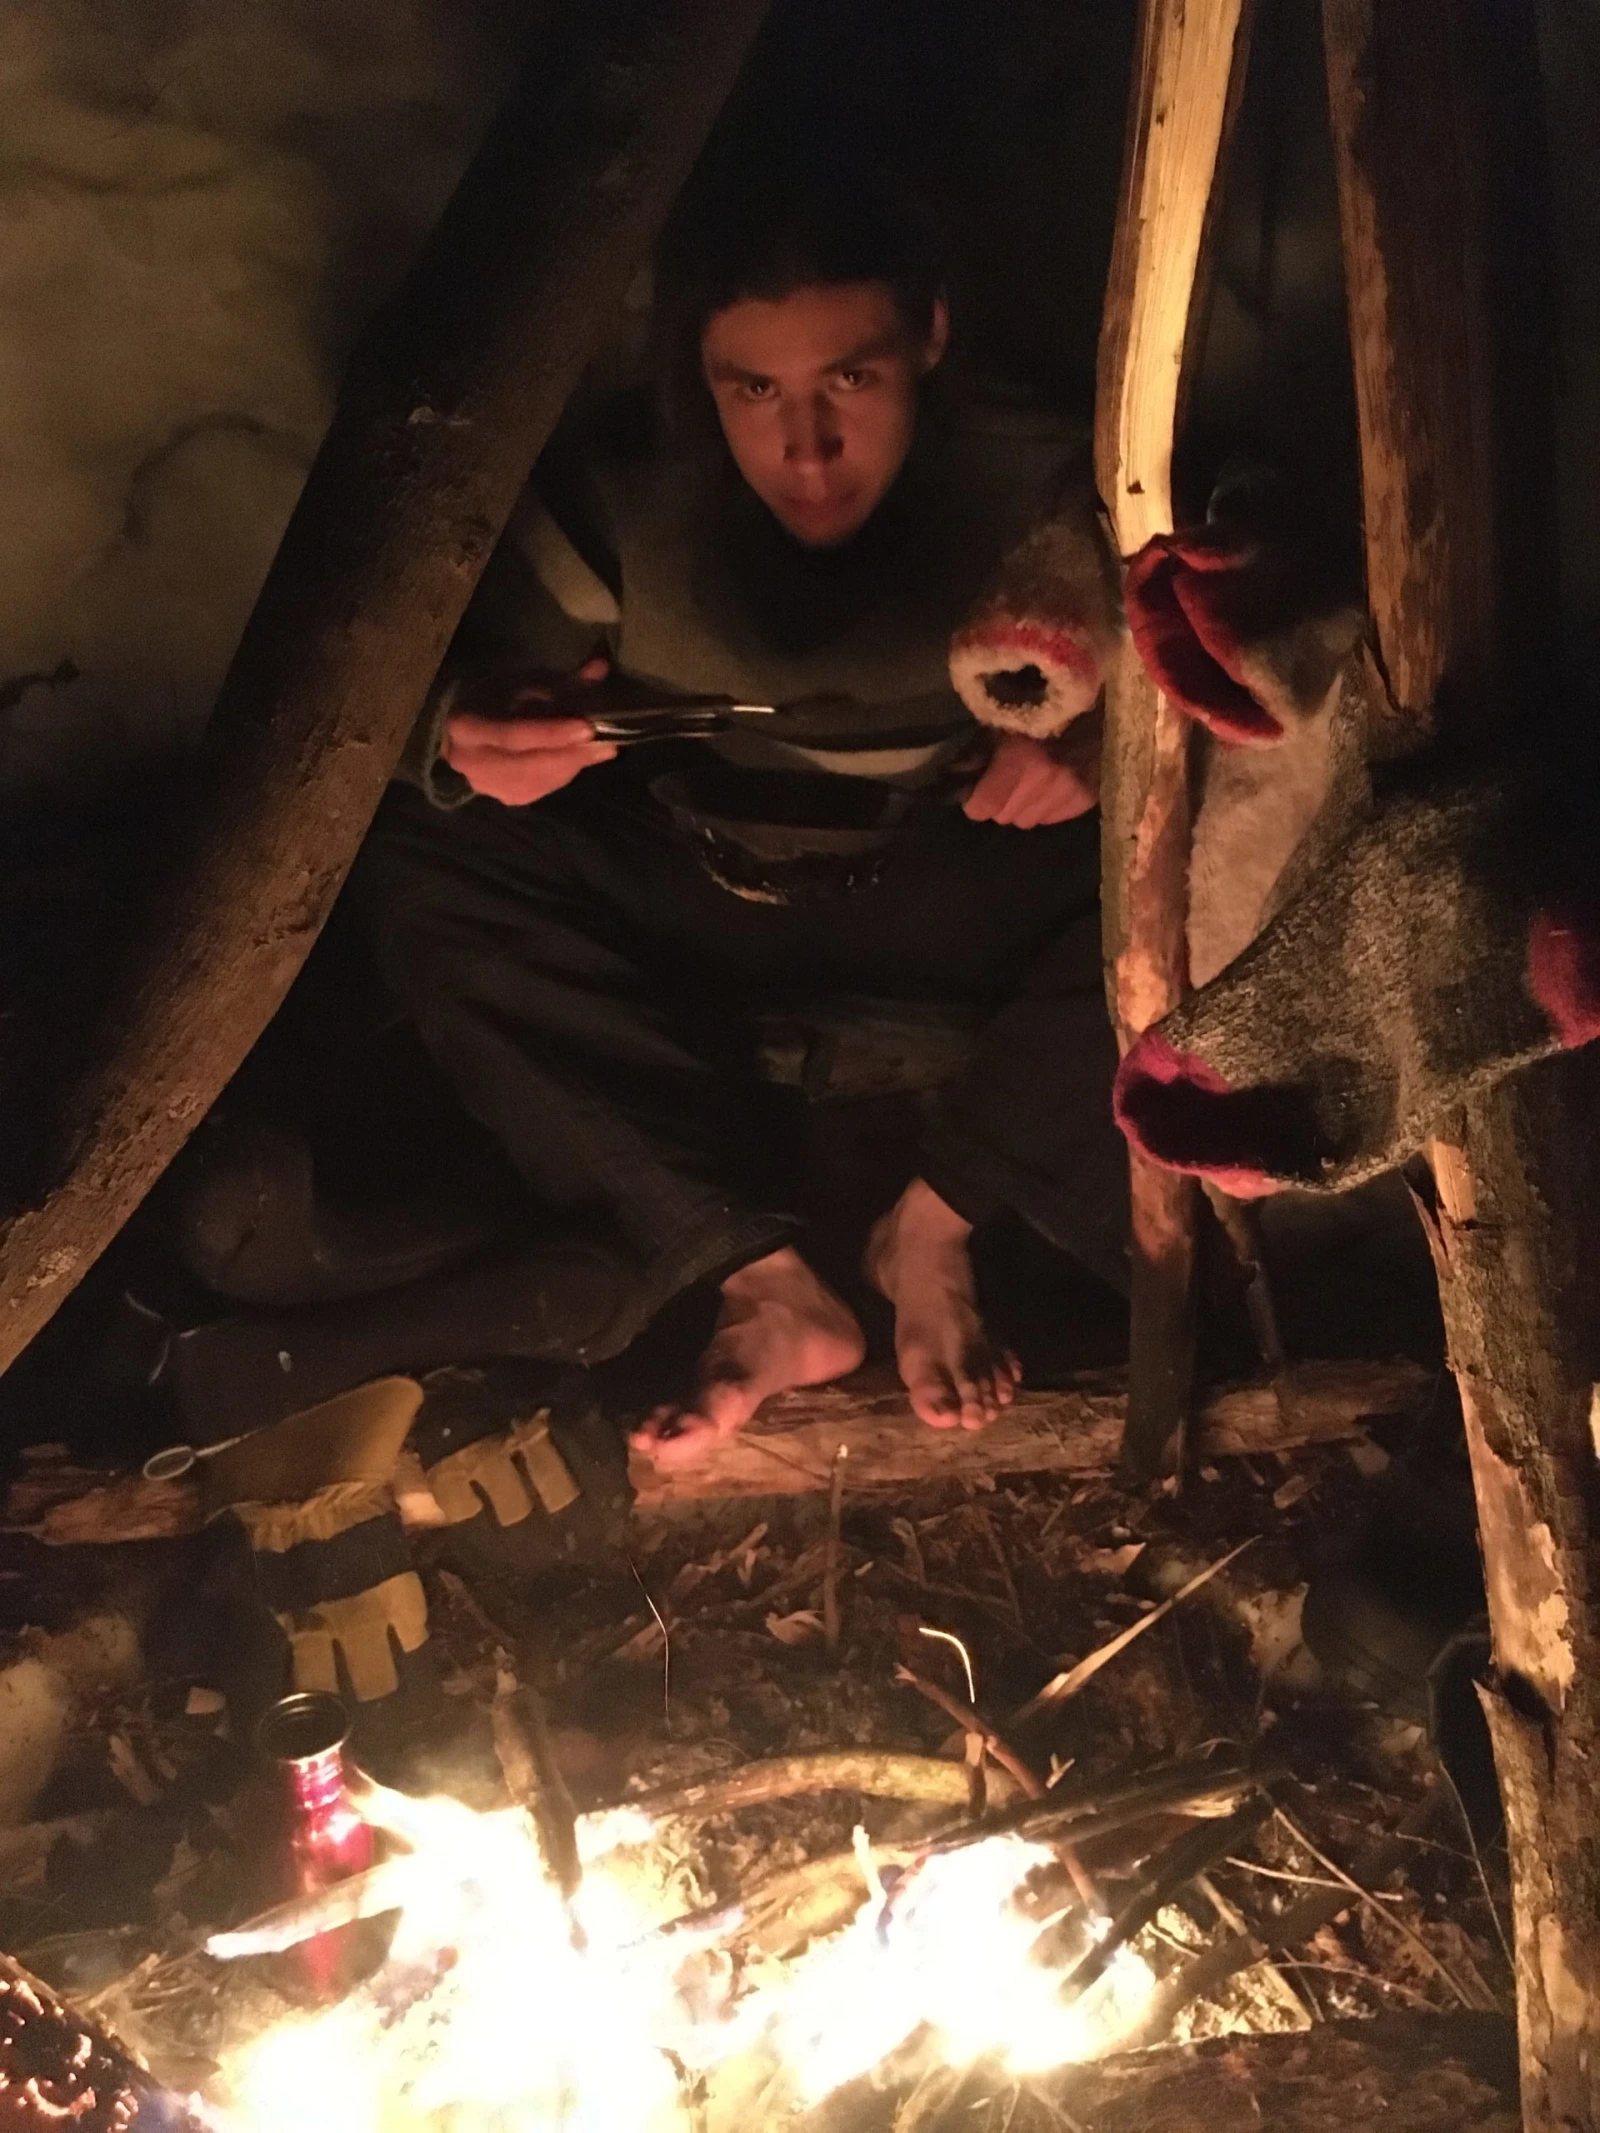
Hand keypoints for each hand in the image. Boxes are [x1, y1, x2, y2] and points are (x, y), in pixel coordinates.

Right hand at [444, 655, 616, 804]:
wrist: (465, 730)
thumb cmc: (494, 697)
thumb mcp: (521, 683)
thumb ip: (560, 683)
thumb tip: (600, 668)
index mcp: (466, 728)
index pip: (512, 736)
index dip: (550, 734)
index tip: (586, 728)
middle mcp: (471, 763)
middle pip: (528, 766)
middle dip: (569, 755)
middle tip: (604, 744)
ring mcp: (488, 787)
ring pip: (538, 782)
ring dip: (572, 765)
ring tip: (601, 749)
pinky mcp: (508, 798)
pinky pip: (543, 789)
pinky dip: (565, 773)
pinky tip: (580, 758)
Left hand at [961, 712, 1101, 827]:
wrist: (1099, 702)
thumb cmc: (1044, 704)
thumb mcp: (1003, 720)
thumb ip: (977, 752)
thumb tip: (956, 776)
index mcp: (1020, 759)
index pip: (983, 807)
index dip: (974, 802)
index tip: (975, 792)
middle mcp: (1044, 783)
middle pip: (1005, 816)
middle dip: (999, 803)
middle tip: (1004, 783)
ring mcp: (1069, 793)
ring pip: (1028, 820)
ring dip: (1023, 807)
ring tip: (1029, 783)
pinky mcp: (1087, 799)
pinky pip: (1052, 818)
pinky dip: (1046, 807)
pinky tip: (1051, 786)